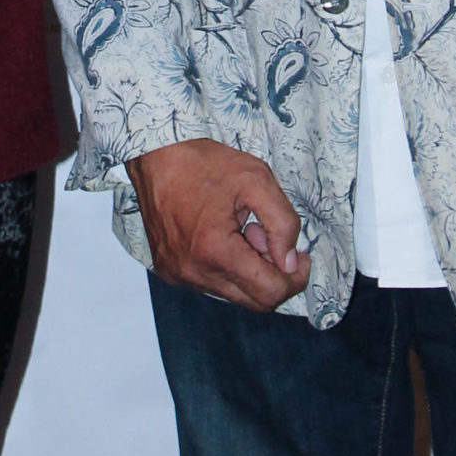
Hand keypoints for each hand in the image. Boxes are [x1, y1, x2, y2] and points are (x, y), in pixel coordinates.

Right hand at [127, 140, 307, 310]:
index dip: (295, 278)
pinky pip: (211, 284)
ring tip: (241, 230)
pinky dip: (226, 268)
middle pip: (254, 301)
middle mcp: (193, 272)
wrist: (154, 155)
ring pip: (234, 294)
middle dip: (272, 273)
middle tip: (267, 235)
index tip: (300, 257)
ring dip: (248, 270)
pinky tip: (221, 235)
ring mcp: (178, 275)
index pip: (270, 292)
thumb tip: (290, 261)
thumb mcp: (257, 179)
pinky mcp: (169, 271)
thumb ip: (283, 223)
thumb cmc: (202, 162)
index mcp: (216, 251)